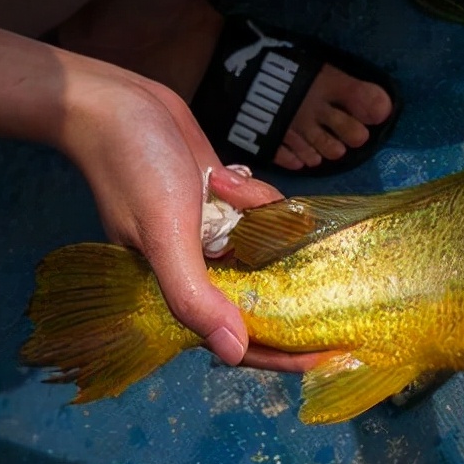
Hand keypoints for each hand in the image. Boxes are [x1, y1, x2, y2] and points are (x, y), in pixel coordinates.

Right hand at [61, 68, 324, 370]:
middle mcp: (200, 269)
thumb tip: (232, 353)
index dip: (281, 353)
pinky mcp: (223, 205)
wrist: (120, 105)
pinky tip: (226, 175)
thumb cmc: (133, 169)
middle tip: (342, 298)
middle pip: (261, 299)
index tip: (329, 358)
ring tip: (236, 192)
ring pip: (267, 250)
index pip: (237, 337)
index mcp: (179, 288)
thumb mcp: (164, 235)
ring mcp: (213, 236)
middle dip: (293, 290)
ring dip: (265, 223)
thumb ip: (193, 296)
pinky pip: (261, 215)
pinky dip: (257, 198)